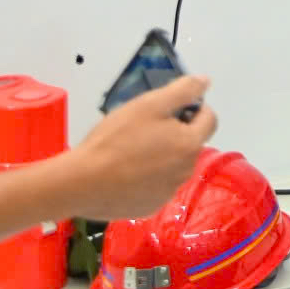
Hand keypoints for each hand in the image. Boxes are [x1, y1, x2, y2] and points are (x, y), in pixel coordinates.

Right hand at [58, 77, 216, 219]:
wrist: (80, 183)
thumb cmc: (115, 139)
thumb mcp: (149, 104)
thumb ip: (182, 90)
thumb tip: (205, 81)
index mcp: (190, 145)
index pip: (209, 119)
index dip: (194, 108)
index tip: (171, 107)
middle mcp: (186, 171)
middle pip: (189, 143)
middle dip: (174, 133)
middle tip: (143, 128)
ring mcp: (167, 192)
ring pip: (173, 166)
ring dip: (161, 156)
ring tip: (129, 151)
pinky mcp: (149, 207)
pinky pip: (156, 186)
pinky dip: (147, 178)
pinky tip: (123, 173)